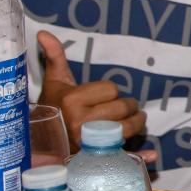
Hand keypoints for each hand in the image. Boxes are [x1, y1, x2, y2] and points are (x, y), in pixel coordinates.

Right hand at [37, 30, 145, 149]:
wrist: (38, 142)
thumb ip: (54, 57)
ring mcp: (89, 142)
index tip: (105, 96)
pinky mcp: (95, 157)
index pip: (110, 89)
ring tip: (136, 120)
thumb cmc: (50, 108)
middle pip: (121, 108)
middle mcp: (81, 122)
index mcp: (72, 101)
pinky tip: (152, 155)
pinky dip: (140, 156)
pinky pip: (122, 155)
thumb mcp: (53, 82)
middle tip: (127, 107)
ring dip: (137, 123)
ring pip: (127, 128)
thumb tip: (44, 33)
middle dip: (128, 106)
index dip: (110, 91)